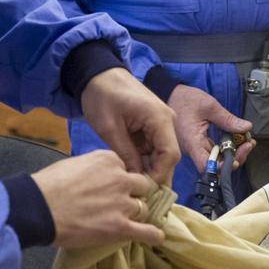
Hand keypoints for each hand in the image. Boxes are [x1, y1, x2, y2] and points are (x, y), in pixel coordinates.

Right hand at [31, 151, 163, 246]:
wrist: (39, 207)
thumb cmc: (48, 185)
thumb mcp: (73, 164)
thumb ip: (93, 169)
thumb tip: (96, 179)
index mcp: (109, 160)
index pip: (125, 169)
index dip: (120, 181)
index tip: (112, 189)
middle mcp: (121, 179)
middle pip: (140, 186)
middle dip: (132, 195)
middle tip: (120, 204)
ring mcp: (122, 203)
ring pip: (142, 208)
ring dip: (136, 214)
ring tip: (128, 222)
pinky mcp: (120, 227)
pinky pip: (147, 232)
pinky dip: (153, 235)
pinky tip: (156, 237)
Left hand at [80, 67, 179, 184]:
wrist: (97, 74)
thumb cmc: (102, 96)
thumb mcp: (110, 128)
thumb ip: (125, 154)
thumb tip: (136, 180)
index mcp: (160, 118)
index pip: (170, 155)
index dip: (158, 176)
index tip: (142, 190)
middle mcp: (166, 121)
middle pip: (168, 157)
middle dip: (154, 176)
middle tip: (138, 194)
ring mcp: (160, 123)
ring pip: (160, 155)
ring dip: (147, 169)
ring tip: (132, 186)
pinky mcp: (151, 126)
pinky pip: (151, 149)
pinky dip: (143, 161)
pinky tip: (130, 172)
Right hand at [167, 84, 254, 169]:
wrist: (171, 94)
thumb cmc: (185, 99)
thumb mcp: (209, 106)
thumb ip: (228, 119)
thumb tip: (247, 128)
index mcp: (192, 142)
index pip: (206, 166)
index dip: (221, 168)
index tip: (235, 159)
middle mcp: (192, 149)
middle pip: (215, 165)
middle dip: (235, 157)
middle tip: (248, 144)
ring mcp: (195, 147)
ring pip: (217, 158)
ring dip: (233, 152)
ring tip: (247, 140)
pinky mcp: (198, 143)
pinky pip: (214, 150)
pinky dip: (227, 146)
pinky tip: (238, 138)